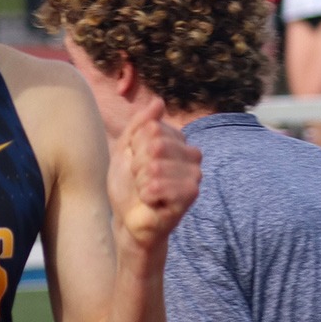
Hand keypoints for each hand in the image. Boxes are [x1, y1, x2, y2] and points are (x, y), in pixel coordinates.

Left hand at [107, 97, 201, 253]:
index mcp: (178, 140)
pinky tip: (152, 202)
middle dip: (137, 165)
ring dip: (141, 183)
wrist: (128, 219)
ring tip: (146, 192)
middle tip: (140, 180)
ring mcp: (194, 175)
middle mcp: (192, 155)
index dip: (134, 147)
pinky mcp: (190, 196)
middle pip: (154, 145)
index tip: (135, 162)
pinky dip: (146, 196)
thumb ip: (139, 124)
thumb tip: (159, 102)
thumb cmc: (128, 185)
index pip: (151, 128)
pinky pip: (157, 186)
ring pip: (154, 167)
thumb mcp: (126, 148)